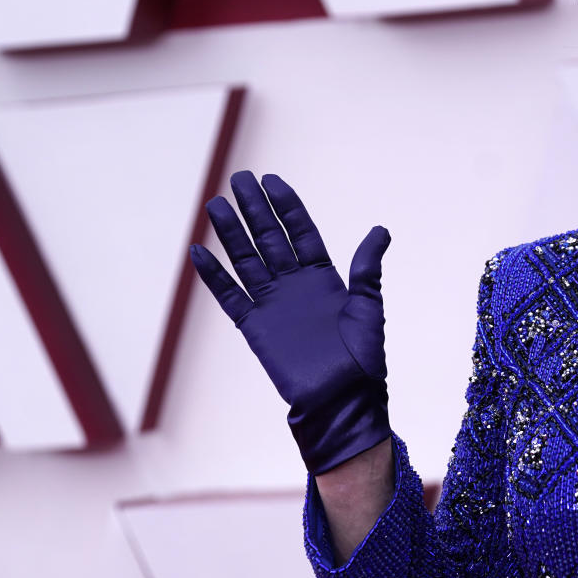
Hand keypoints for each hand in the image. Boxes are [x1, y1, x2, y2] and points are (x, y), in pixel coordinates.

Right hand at [190, 171, 391, 473]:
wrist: (342, 399)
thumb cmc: (363, 357)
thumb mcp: (369, 305)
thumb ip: (367, 267)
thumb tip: (380, 229)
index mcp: (324, 277)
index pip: (301, 232)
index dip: (287, 207)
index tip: (272, 180)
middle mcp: (295, 286)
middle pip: (270, 238)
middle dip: (255, 209)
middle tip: (238, 178)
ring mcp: (272, 304)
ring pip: (246, 260)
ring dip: (230, 233)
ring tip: (214, 204)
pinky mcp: (254, 327)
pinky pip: (229, 296)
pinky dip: (213, 276)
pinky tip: (197, 252)